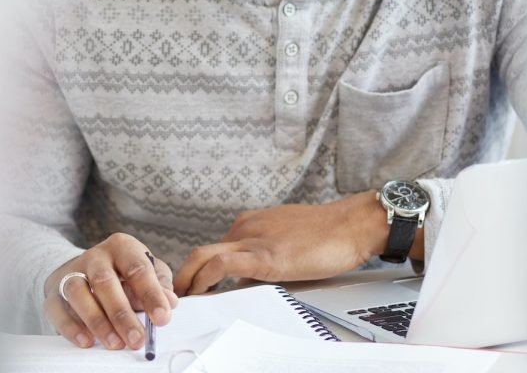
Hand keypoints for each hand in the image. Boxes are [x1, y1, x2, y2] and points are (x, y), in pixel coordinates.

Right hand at [44, 233, 177, 349]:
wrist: (86, 267)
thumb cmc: (123, 271)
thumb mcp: (147, 270)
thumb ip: (159, 284)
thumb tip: (169, 301)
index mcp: (122, 247)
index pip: (137, 268)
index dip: (151, 294)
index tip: (162, 317)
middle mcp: (96, 256)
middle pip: (106, 282)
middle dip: (122, 314)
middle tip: (137, 340)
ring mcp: (73, 272)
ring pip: (79, 292)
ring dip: (97, 321)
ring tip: (114, 343)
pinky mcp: (56, 291)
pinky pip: (59, 308)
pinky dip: (72, 327)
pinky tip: (86, 341)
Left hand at [174, 192, 391, 295]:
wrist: (349, 225)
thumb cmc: (325, 236)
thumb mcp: (283, 244)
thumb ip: (261, 260)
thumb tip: (244, 283)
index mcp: (249, 225)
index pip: (213, 250)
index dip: (197, 272)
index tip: (190, 290)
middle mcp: (245, 228)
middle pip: (201, 252)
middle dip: (184, 277)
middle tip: (177, 298)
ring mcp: (253, 240)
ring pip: (205, 257)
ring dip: (189, 281)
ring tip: (182, 302)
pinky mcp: (264, 256)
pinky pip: (223, 265)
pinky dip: (205, 279)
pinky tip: (201, 293)